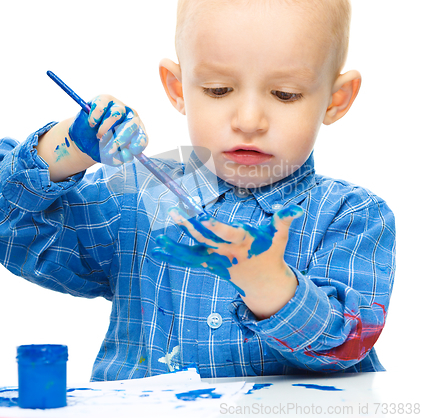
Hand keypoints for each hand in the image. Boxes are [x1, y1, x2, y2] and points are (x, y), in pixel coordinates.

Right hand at [68, 94, 147, 164]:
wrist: (83, 138)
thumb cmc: (100, 147)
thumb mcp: (108, 156)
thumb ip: (119, 158)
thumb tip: (126, 156)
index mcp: (136, 132)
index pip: (142, 137)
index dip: (139, 143)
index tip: (132, 150)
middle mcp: (130, 118)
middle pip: (131, 125)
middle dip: (119, 140)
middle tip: (109, 150)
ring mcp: (118, 106)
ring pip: (116, 114)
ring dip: (105, 129)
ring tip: (98, 136)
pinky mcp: (104, 99)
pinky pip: (101, 108)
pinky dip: (95, 118)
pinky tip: (92, 124)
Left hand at [152, 204, 303, 303]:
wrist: (263, 282)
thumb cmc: (270, 252)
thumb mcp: (279, 235)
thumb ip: (285, 220)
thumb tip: (297, 209)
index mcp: (243, 242)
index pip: (226, 233)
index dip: (214, 226)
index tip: (201, 217)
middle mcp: (227, 252)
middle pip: (205, 238)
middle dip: (189, 226)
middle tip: (174, 212)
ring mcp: (216, 260)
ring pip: (193, 252)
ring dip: (175, 245)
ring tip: (158, 240)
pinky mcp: (209, 264)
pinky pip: (188, 260)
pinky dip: (172, 255)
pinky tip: (157, 250)